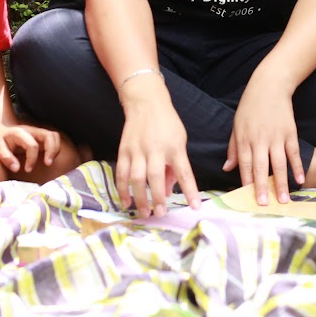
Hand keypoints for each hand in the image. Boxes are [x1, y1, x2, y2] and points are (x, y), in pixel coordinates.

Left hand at [0, 122, 60, 173]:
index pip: (32, 145)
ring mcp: (39, 132)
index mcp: (20, 133)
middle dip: (51, 150)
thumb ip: (6, 158)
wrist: (5, 126)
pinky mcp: (43, 136)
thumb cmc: (1, 139)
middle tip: (48, 163)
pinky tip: (49, 158)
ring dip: (55, 149)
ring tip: (49, 162)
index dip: (32, 159)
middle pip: (49, 136)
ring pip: (55, 136)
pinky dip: (56, 148)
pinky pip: (55, 139)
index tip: (27, 169)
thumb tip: (17, 169)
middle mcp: (33, 130)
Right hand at [116, 93, 198, 216]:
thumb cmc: (167, 124)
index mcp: (174, 147)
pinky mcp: (123, 150)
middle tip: (160, 213)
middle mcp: (155, 149)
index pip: (184, 172)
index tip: (194, 206)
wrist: (146, 102)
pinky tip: (126, 202)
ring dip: (139, 198)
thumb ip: (174, 167)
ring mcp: (137, 150)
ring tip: (144, 213)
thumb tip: (167, 192)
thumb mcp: (179, 141)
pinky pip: (121, 173)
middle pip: (154, 176)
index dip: (189, 190)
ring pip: (135, 177)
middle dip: (157, 197)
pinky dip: (122, 190)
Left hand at [224, 90, 302, 205]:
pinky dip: (297, 166)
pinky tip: (299, 180)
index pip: (244, 165)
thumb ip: (233, 149)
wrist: (269, 86)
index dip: (246, 182)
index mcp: (244, 139)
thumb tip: (227, 168)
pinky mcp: (290, 132)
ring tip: (283, 200)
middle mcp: (260, 139)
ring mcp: (276, 136)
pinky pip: (293, 153)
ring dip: (281, 182)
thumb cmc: (250, 107)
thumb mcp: (236, 126)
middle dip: (262, 187)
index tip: (247, 198)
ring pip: (278, 163)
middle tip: (264, 205)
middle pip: (260, 167)